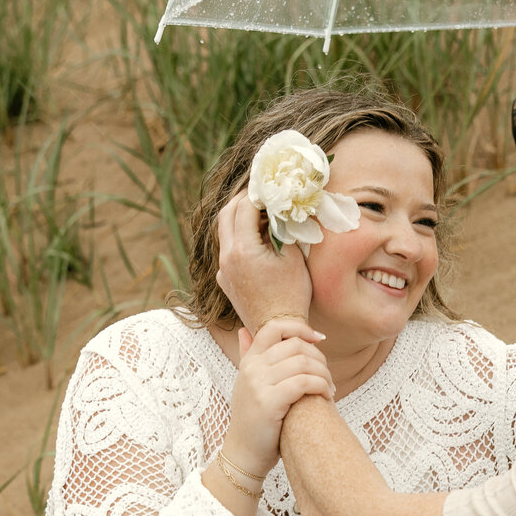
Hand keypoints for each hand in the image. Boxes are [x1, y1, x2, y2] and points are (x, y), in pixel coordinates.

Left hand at [216, 194, 311, 332]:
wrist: (278, 330)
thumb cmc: (291, 295)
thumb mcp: (292, 257)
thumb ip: (282, 229)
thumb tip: (279, 209)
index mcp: (242, 250)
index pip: (244, 208)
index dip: (257, 193)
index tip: (268, 185)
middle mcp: (226, 258)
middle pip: (225, 215)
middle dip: (242, 200)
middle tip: (259, 193)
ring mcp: (222, 270)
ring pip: (224, 232)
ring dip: (239, 218)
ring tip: (260, 214)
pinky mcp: (224, 280)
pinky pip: (227, 250)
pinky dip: (239, 237)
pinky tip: (257, 239)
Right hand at [222, 318, 333, 477]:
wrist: (244, 453)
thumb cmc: (253, 420)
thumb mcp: (247, 383)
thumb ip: (248, 356)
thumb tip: (245, 330)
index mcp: (248, 360)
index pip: (275, 327)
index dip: (301, 328)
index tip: (319, 339)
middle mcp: (251, 368)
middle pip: (296, 345)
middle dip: (320, 358)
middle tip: (328, 376)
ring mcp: (258, 384)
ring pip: (303, 363)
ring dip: (325, 375)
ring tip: (330, 389)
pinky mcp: (268, 402)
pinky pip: (304, 383)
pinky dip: (322, 387)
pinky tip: (327, 396)